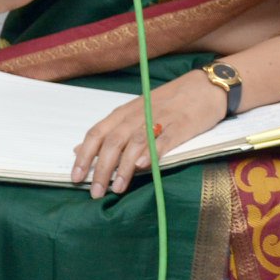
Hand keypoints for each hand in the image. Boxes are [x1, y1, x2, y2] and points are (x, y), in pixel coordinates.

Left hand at [70, 71, 223, 198]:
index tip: (75, 177)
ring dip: (123, 167)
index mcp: (123, 113)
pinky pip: (164, 140)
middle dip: (101, 168)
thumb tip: (78, 149)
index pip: (96, 133)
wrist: (204, 87)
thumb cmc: (166, 103)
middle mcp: (136, 115)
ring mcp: (158, 119)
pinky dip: (152, 152)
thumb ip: (109, 131)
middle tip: (95, 192)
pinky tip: (143, 166)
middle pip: (112, 142)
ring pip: (134, 143)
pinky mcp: (181, 126)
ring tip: (116, 188)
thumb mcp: (133, 113)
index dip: (84, 155)